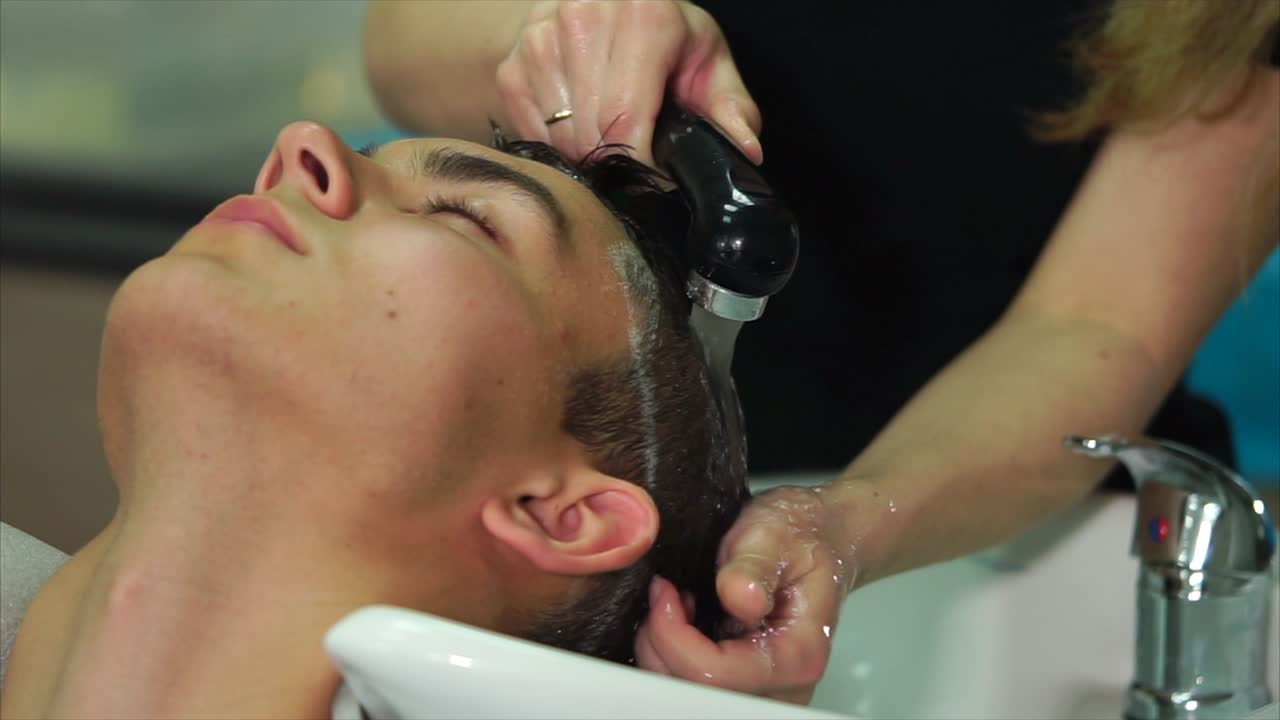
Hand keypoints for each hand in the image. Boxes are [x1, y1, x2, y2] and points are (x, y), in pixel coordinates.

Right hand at [495, 0, 761, 165]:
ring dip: (587, 157)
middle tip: (638, 164)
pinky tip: (579, 128)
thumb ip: (730, 107)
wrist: (597, 3)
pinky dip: (558, 146)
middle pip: (591, 136)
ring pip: (561, 141)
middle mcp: (584, 19)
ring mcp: (540, 41)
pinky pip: (533, 136)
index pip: (626, 120)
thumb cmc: (660, 35)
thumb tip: (746, 151)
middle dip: (617, 165)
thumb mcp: (705, 60)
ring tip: (610, 141)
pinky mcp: (511, 66)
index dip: (643, 166)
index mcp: (642, 17)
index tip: (659, 180)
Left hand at [634, 486, 854, 704]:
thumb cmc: (800, 538)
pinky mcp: (745, 683)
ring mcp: (764, 689)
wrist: (818, 539)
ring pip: (690, 693)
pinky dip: (673, 654)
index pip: (717, 675)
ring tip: (677, 605)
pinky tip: (683, 621)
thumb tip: (739, 597)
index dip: (675, 638)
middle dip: (664, 644)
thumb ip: (753, 565)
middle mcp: (784, 685)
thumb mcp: (774, 534)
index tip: (665, 594)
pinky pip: (695, 685)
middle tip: (668, 596)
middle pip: (697, 693)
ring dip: (665, 649)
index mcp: (797, 653)